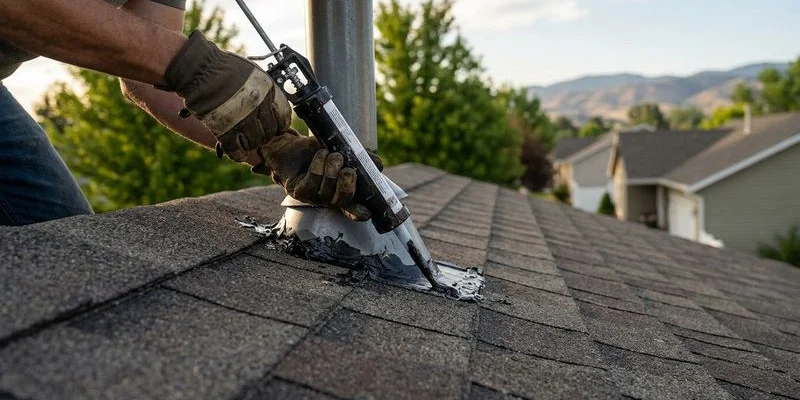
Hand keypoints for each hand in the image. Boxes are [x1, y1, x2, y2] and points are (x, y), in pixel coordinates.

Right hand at [161, 30, 291, 161]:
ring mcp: (242, 119)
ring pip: (255, 143)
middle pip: (270, 132)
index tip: (275, 127)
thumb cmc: (221, 66)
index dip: (279, 124)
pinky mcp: (225, 130)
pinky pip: (236, 150)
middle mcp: (259, 106)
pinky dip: (237, 154)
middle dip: (264, 135)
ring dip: (251, 144)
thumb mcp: (252, 73)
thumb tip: (271, 106)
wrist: (197, 67)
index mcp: (268, 91)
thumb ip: (263, 90)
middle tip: (258, 135)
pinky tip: (237, 153)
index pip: (284, 117)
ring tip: (245, 142)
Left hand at [252, 130, 383, 220]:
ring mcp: (313, 197)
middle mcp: (328, 199)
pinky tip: (320, 155)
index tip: (368, 212)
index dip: (361, 212)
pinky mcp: (298, 192)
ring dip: (332, 169)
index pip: (354, 209)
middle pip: (343, 201)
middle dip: (347, 186)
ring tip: (332, 154)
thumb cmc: (316, 150)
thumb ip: (361, 157)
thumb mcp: (342, 150)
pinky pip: (312, 182)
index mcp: (341, 192)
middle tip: (348, 169)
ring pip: (327, 190)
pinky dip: (319, 166)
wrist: (289, 145)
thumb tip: (378, 165)